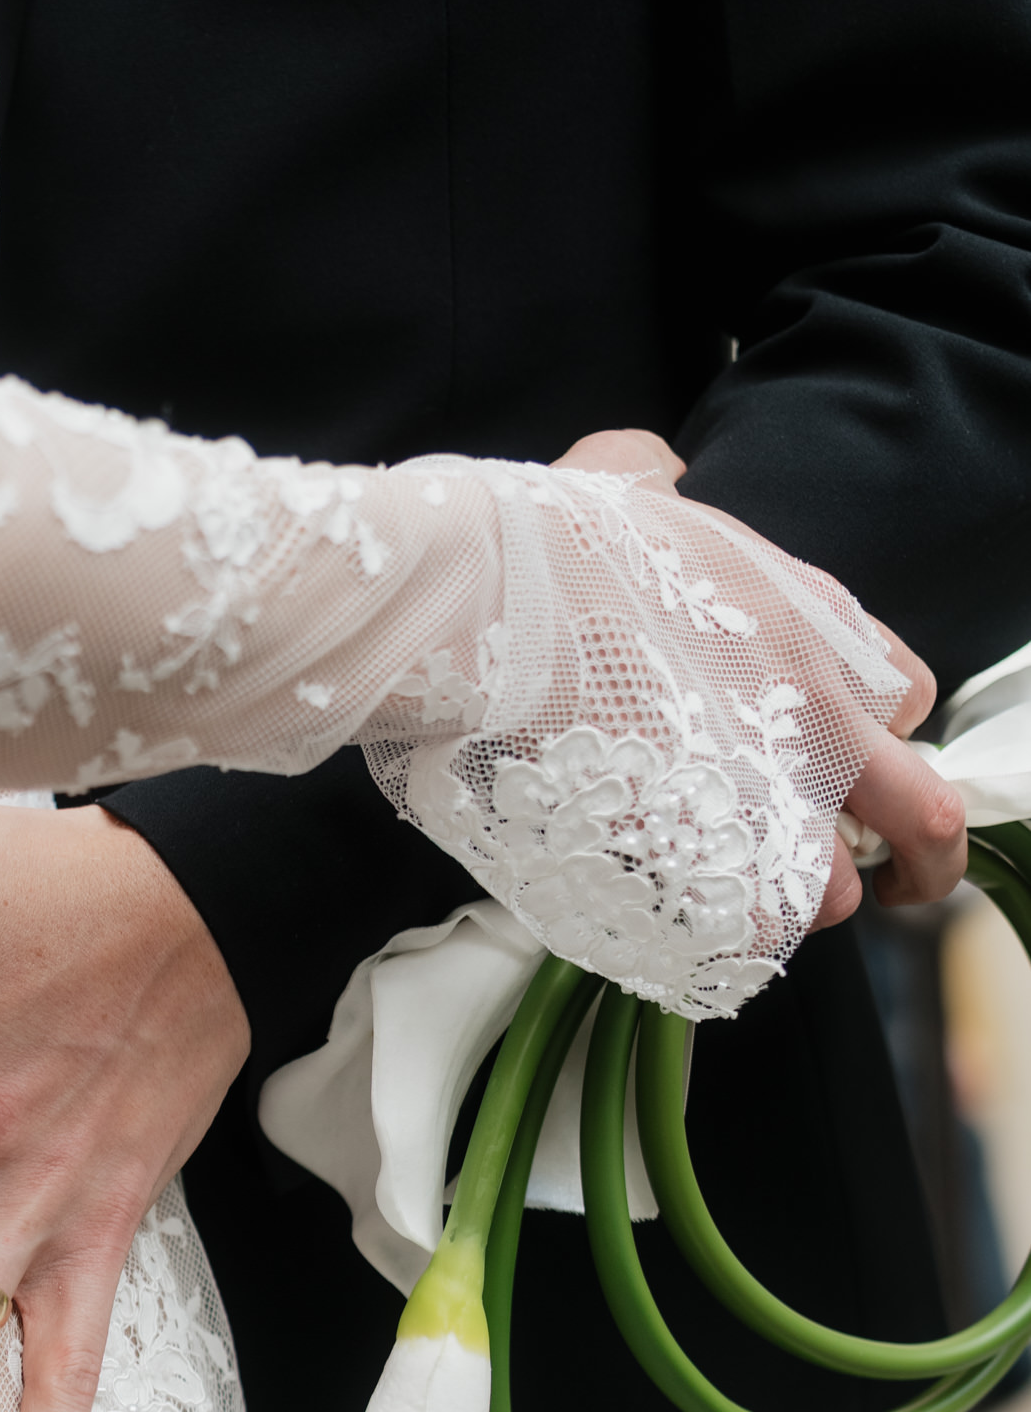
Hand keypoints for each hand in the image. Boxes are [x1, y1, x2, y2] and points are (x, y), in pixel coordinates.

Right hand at [553, 429, 966, 924]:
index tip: (830, 750)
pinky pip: (750, 931)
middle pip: (923, 814)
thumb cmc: (546, 539)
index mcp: (812, 618)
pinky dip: (728, 938)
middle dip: (914, 856)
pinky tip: (689, 918)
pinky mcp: (696, 854)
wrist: (488, 606)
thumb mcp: (626, 473)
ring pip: (836, 894)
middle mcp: (814, 712)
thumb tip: (655, 482)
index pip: (907, 699)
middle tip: (881, 875)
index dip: (873, 734)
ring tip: (746, 896)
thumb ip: (662, 483)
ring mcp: (762, 792)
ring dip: (800, 903)